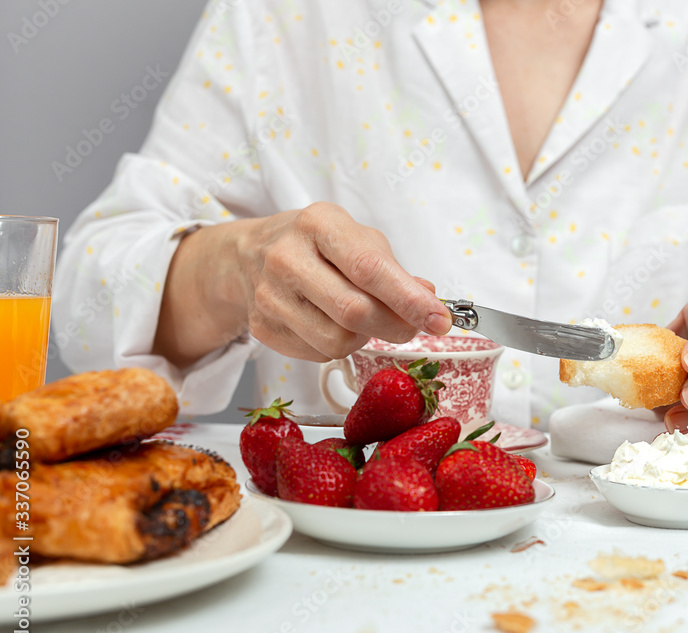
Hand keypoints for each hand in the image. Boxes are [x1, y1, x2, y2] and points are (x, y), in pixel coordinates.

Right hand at [155, 202, 451, 365]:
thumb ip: (394, 269)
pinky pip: (318, 354)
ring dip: (364, 337)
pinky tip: (331, 323)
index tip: (440, 320)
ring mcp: (270, 296)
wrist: (247, 256)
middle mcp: (287, 257)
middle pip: (355, 312)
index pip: (370, 268)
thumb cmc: (314, 245)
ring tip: (362, 318)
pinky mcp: (262, 329)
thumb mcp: (356, 239)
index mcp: (318, 224)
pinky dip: (337, 346)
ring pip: (338, 341)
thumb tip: (428, 299)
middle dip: (396, 326)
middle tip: (413, 326)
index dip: (409, 300)